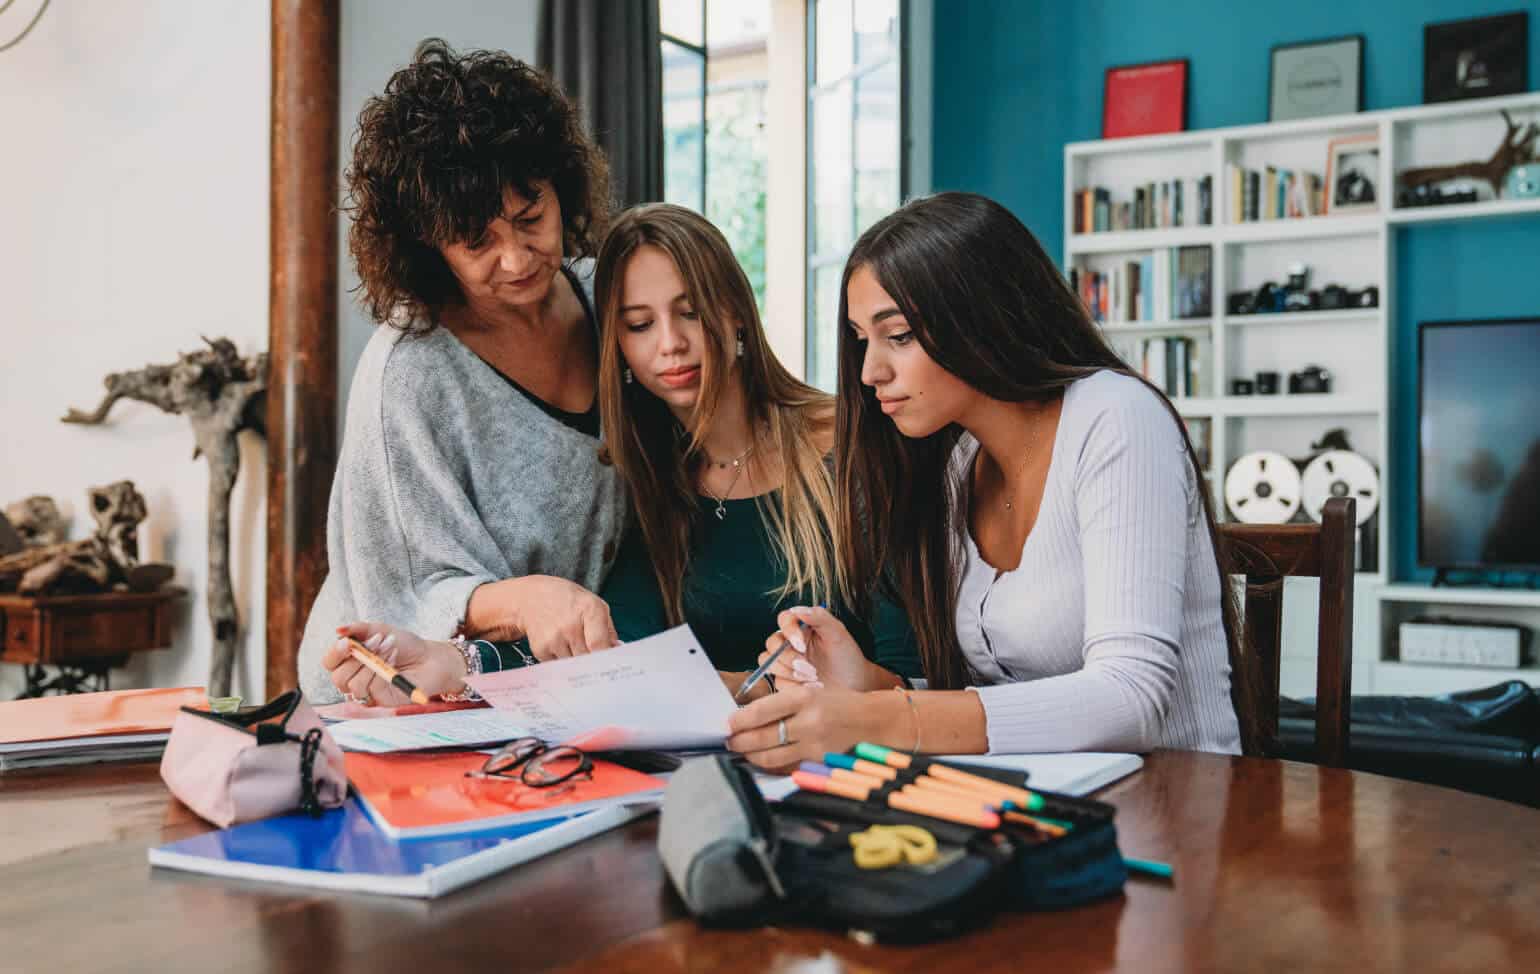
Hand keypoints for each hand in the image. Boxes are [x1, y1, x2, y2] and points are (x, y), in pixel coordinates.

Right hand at [321, 623, 466, 705]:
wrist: (431, 658)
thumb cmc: (405, 645)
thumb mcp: (380, 630)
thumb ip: (358, 629)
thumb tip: (338, 629)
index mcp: (351, 662)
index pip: (330, 663)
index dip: (334, 654)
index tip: (346, 642)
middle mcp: (356, 679)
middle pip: (338, 678)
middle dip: (356, 658)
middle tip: (377, 641)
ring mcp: (368, 692)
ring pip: (353, 684)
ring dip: (372, 662)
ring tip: (390, 648)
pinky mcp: (381, 701)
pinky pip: (370, 689)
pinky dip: (381, 671)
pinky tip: (394, 661)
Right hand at [473, 575, 619, 659]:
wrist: (530, 598)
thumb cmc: (566, 600)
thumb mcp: (594, 603)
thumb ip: (608, 629)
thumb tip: (616, 651)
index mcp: (589, 609)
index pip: (600, 644)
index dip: (605, 658)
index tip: (609, 665)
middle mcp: (570, 625)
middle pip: (588, 659)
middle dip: (593, 662)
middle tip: (594, 659)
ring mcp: (554, 638)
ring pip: (574, 666)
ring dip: (577, 662)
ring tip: (574, 646)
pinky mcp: (541, 649)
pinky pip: (558, 665)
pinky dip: (562, 661)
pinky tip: (560, 646)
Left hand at [726, 685, 883, 773]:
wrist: (875, 722)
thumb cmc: (841, 704)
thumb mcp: (813, 692)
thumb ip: (784, 703)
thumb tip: (750, 716)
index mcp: (805, 697)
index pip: (761, 711)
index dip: (739, 720)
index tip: (727, 724)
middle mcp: (808, 721)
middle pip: (762, 736)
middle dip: (739, 741)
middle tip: (729, 741)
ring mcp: (814, 745)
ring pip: (770, 756)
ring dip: (751, 755)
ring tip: (742, 751)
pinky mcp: (818, 762)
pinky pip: (786, 766)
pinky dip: (771, 764)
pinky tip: (763, 760)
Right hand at [756, 606, 888, 690]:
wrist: (856, 684)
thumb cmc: (848, 656)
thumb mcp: (838, 634)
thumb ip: (820, 618)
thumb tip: (798, 609)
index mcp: (802, 627)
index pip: (784, 620)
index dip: (789, 631)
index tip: (802, 645)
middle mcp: (791, 643)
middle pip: (772, 644)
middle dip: (788, 657)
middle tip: (810, 668)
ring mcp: (786, 663)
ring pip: (768, 662)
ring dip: (788, 672)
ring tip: (813, 678)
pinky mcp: (786, 681)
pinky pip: (777, 682)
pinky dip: (793, 686)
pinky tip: (813, 687)